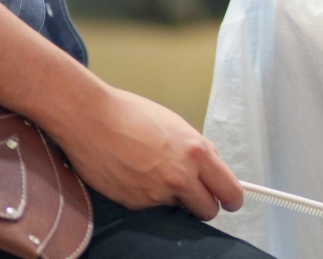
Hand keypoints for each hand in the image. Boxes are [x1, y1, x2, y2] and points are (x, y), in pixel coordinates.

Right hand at [48, 83, 243, 219]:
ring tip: (153, 172)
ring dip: (172, 198)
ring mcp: (157, 194)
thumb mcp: (175, 125)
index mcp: (196, 152)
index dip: (231, 198)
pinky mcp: (135, 204)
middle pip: (208, 210)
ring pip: (178, 208)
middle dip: (204, 205)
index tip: (228, 200)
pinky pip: (150, 206)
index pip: (230, 190)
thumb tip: (207, 168)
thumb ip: (195, 150)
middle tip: (195, 196)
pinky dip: (146, 195)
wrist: (90, 118)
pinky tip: (133, 174)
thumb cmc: (130, 113)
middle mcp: (181, 176)